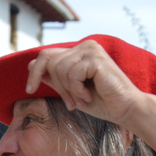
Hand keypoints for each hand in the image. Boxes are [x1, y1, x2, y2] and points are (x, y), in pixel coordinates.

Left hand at [25, 40, 144, 128]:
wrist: (125, 110)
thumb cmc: (102, 102)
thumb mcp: (71, 91)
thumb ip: (55, 78)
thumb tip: (31, 65)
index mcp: (79, 52)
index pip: (46, 55)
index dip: (35, 72)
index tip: (29, 89)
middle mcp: (85, 46)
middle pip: (51, 62)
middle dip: (58, 87)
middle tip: (71, 103)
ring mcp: (91, 50)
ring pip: (60, 69)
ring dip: (69, 90)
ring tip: (83, 99)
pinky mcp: (95, 58)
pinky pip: (72, 74)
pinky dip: (77, 90)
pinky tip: (88, 95)